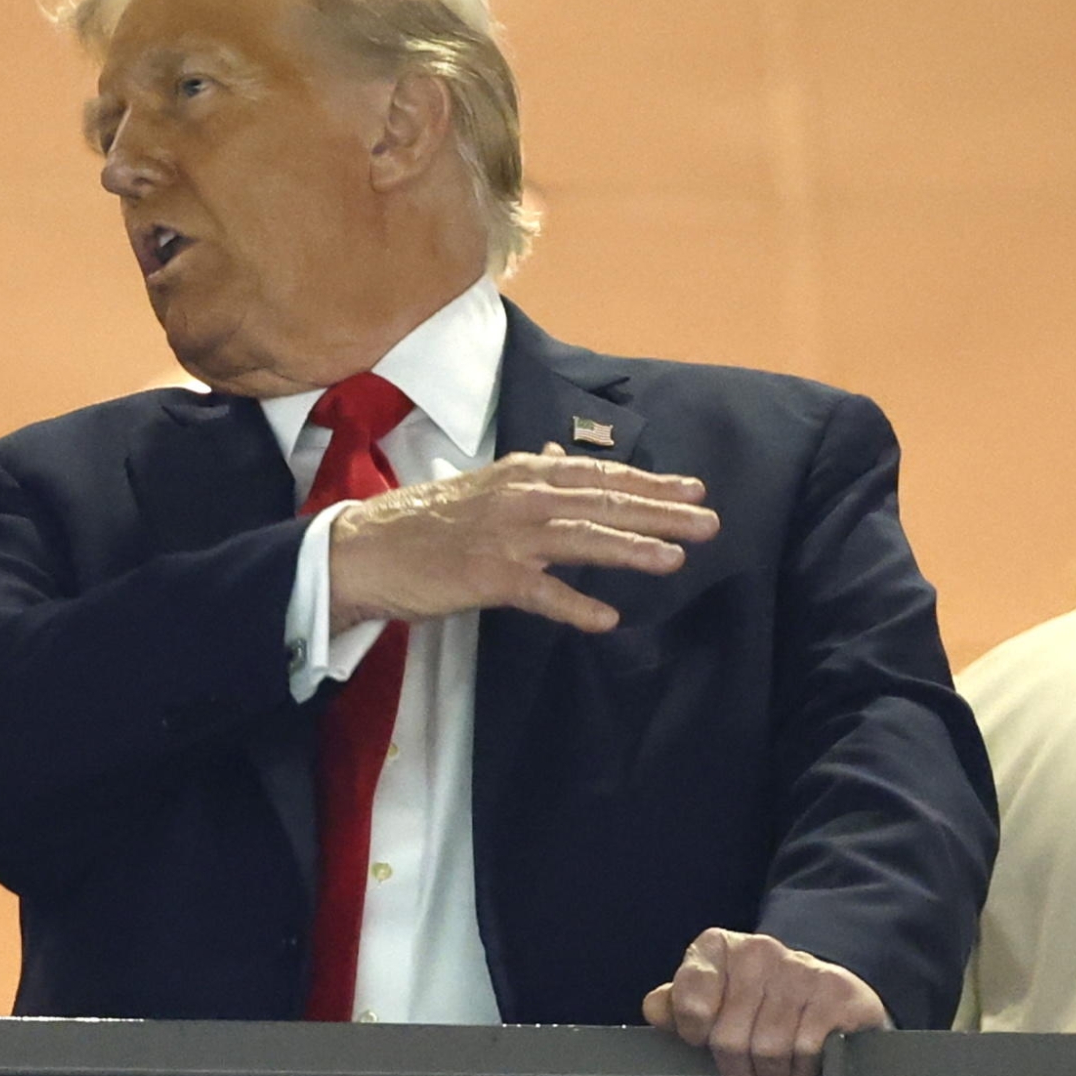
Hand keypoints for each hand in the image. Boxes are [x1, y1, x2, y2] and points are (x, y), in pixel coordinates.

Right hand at [328, 446, 717, 632]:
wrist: (367, 549)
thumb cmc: (425, 521)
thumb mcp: (483, 486)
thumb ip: (527, 474)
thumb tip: (560, 456)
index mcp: (523, 474)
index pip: (599, 474)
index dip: (650, 483)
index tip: (694, 489)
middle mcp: (521, 498)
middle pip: (603, 502)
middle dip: (660, 512)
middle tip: (708, 522)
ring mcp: (506, 537)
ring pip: (582, 539)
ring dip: (631, 549)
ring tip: (675, 560)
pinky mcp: (489, 578)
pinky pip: (541, 594)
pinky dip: (575, 606)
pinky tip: (607, 620)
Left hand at [643, 928, 887, 1075]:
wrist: (832, 993)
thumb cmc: (759, 1002)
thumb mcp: (713, 998)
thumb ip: (677, 1005)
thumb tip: (655, 1010)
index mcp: (717, 947)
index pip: (689, 996)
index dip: (692, 1031)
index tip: (700, 1046)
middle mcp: (757, 950)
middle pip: (729, 1034)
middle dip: (735, 1074)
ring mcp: (798, 968)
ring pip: (768, 1047)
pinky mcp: (834, 990)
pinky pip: (805, 1049)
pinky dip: (799, 1074)